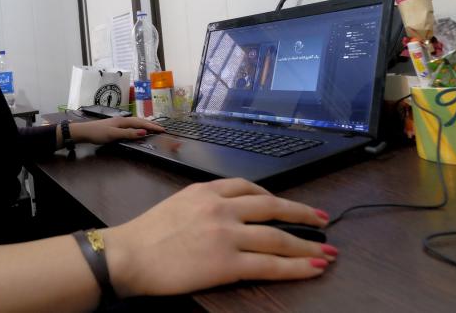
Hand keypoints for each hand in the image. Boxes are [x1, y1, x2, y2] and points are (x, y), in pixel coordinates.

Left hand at [69, 117, 164, 144]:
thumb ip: (129, 133)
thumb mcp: (114, 134)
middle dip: (150, 124)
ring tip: (152, 127)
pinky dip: (137, 126)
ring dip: (144, 124)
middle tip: (161, 128)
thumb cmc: (98, 133)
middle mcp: (122, 120)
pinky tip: (136, 128)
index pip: (141, 123)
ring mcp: (118, 122)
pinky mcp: (114, 126)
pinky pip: (130, 124)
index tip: (163, 130)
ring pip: (135, 122)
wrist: (84, 132)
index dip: (152, 127)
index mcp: (123, 121)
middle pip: (139, 121)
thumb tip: (144, 132)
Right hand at [102, 178, 334, 296]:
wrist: (128, 255)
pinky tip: (313, 268)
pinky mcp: (227, 263)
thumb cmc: (145, 235)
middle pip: (272, 207)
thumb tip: (224, 215)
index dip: (275, 197)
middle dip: (301, 213)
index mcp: (206, 192)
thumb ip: (202, 205)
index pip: (250, 188)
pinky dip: (296, 266)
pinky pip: (270, 264)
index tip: (287, 204)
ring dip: (307, 244)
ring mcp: (225, 234)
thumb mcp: (175, 206)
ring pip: (277, 236)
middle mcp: (220, 208)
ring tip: (327, 251)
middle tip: (322, 219)